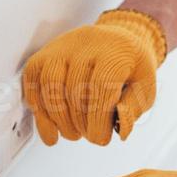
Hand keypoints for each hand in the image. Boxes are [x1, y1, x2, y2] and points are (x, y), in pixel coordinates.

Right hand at [21, 9, 165, 145]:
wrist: (116, 38)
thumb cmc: (129, 65)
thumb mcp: (145, 85)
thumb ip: (134, 108)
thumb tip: (120, 129)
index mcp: (115, 51)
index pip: (100, 88)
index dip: (97, 120)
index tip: (100, 138)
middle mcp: (85, 44)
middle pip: (73, 89)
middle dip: (79, 122)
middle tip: (87, 135)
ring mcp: (61, 48)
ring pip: (50, 85)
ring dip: (57, 118)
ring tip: (70, 133)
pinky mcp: (44, 54)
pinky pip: (32, 81)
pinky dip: (37, 108)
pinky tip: (49, 125)